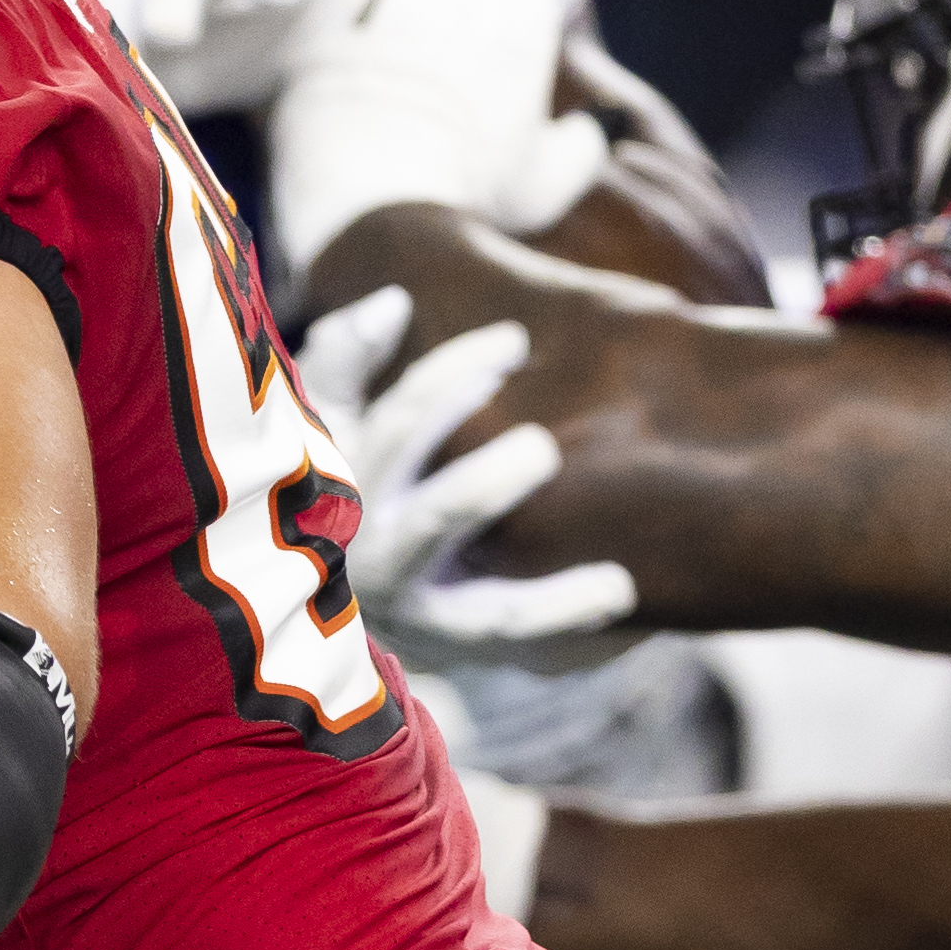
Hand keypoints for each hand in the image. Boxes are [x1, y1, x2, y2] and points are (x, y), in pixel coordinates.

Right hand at [301, 284, 638, 663]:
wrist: (347, 590)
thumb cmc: (357, 475)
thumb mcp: (332, 419)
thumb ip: (344, 359)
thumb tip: (393, 305)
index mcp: (345, 490)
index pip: (393, 428)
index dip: (448, 380)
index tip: (514, 342)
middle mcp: (375, 559)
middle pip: (437, 520)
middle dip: (486, 488)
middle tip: (542, 450)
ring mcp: (418, 611)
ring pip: (484, 607)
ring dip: (547, 593)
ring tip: (610, 570)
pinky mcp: (454, 644)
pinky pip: (514, 633)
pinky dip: (564, 612)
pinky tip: (619, 588)